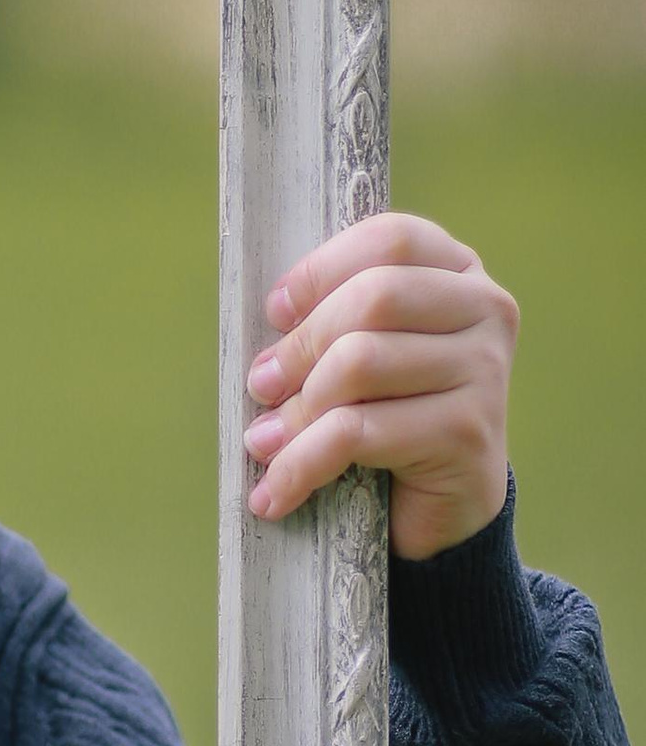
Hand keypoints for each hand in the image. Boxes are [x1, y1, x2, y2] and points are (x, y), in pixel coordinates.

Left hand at [244, 211, 515, 562]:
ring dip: (296, 410)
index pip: (390, 239)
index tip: (275, 311)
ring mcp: (485, 370)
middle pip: (374, 298)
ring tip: (263, 442)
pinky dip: (302, 463)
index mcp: (458, 272)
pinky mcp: (469, 432)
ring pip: (362, 363)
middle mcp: (486, 310)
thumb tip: (272, 318)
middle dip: (301, 344)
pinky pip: (360, 432)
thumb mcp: (362, 350)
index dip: (321, 270)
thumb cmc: (388, 411)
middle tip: (260, 386)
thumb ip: (332, 317)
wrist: (445, 505)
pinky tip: (275, 494)